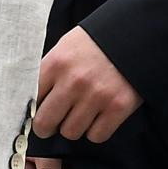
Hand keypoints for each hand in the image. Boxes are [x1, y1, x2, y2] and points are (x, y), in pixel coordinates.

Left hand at [33, 25, 142, 143]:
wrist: (137, 33)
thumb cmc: (97, 42)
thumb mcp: (67, 46)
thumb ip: (50, 71)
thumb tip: (34, 101)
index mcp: (56, 63)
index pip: (31, 101)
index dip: (36, 109)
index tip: (42, 111)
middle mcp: (73, 81)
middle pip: (45, 125)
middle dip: (50, 125)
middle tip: (58, 119)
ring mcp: (96, 95)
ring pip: (70, 133)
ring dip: (76, 126)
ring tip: (85, 111)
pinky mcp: (117, 107)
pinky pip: (96, 136)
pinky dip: (97, 129)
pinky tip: (101, 114)